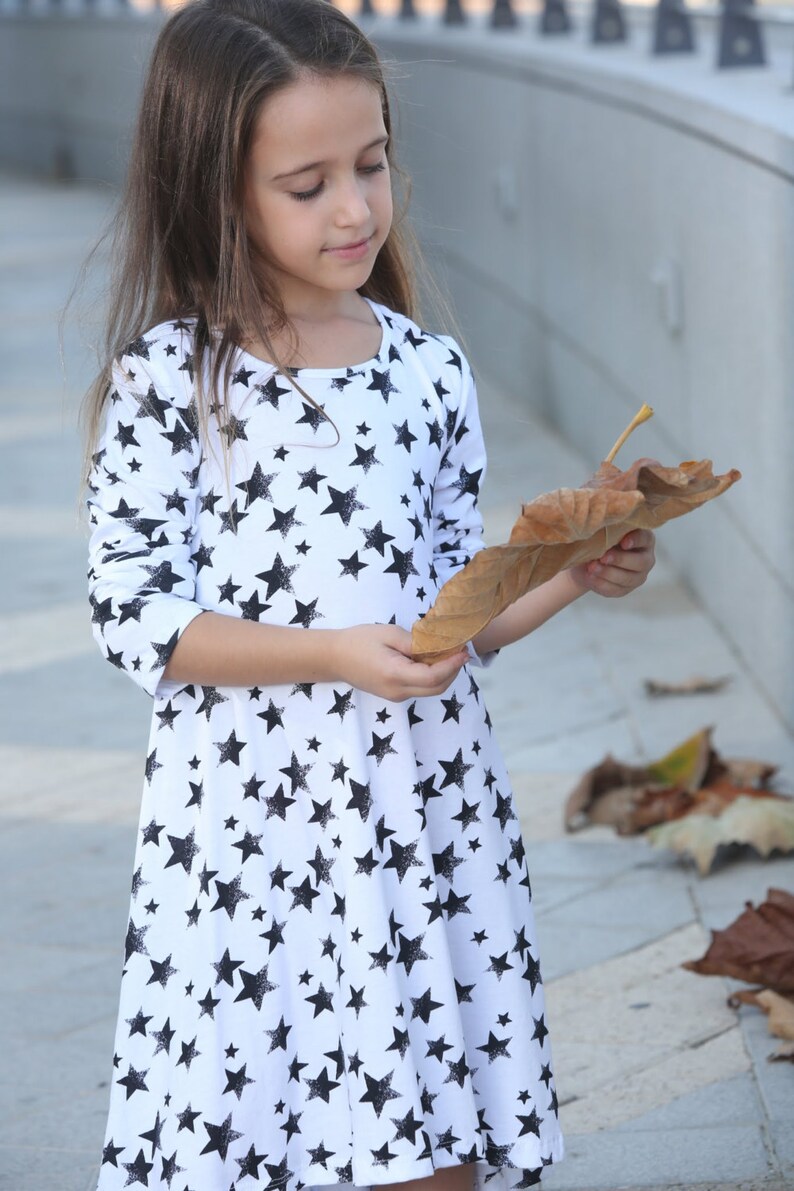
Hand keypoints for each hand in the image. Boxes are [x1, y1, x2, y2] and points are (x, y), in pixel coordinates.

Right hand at [333, 623, 468, 701]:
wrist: (334, 658)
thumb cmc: (358, 641)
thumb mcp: (389, 634)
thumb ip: (415, 643)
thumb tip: (438, 647)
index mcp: (395, 674)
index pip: (433, 676)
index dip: (452, 665)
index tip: (464, 651)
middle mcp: (398, 691)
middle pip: (437, 688)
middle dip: (453, 671)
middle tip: (461, 652)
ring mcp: (395, 696)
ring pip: (430, 690)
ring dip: (444, 674)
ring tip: (449, 654)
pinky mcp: (393, 694)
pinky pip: (419, 688)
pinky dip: (432, 677)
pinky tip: (432, 661)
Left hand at [568, 529, 655, 597]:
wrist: (587, 559)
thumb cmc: (600, 538)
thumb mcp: (605, 530)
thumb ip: (610, 528)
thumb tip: (602, 525)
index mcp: (644, 539)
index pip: (645, 539)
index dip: (635, 541)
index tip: (623, 542)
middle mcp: (646, 559)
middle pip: (640, 562)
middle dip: (620, 560)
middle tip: (603, 557)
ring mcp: (637, 577)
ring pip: (627, 578)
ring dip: (608, 573)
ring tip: (592, 567)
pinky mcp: (624, 589)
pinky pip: (615, 590)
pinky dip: (601, 584)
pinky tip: (590, 577)